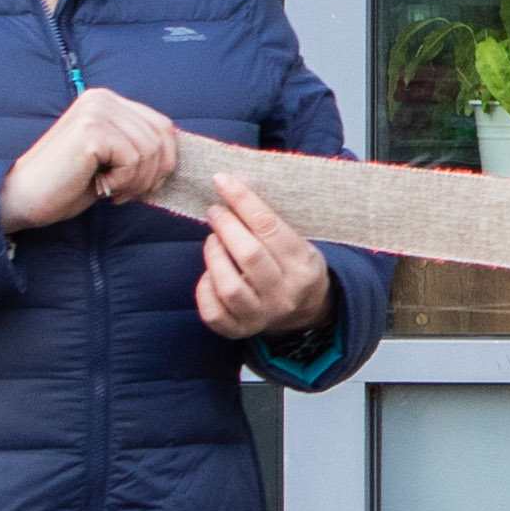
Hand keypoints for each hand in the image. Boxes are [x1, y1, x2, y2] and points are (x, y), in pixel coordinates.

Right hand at [5, 84, 178, 231]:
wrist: (22, 197)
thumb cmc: (67, 183)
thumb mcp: (111, 158)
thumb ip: (138, 145)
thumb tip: (177, 154)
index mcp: (108, 101)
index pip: (162, 125)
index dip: (163, 160)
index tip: (142, 184)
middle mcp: (102, 98)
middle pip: (161, 137)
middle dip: (152, 173)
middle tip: (127, 192)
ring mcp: (96, 111)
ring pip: (150, 150)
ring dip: (137, 181)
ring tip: (112, 190)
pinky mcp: (91, 131)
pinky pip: (133, 160)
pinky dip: (124, 182)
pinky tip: (101, 187)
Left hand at [194, 170, 334, 345]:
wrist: (305, 309)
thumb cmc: (294, 264)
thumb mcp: (298, 241)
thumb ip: (269, 224)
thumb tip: (231, 190)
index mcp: (303, 266)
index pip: (270, 227)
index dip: (243, 200)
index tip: (222, 180)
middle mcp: (284, 294)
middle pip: (250, 255)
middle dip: (226, 226)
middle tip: (215, 211)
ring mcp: (261, 315)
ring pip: (230, 286)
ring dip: (214, 256)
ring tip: (213, 241)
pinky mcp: (239, 330)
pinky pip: (213, 312)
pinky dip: (205, 288)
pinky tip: (210, 274)